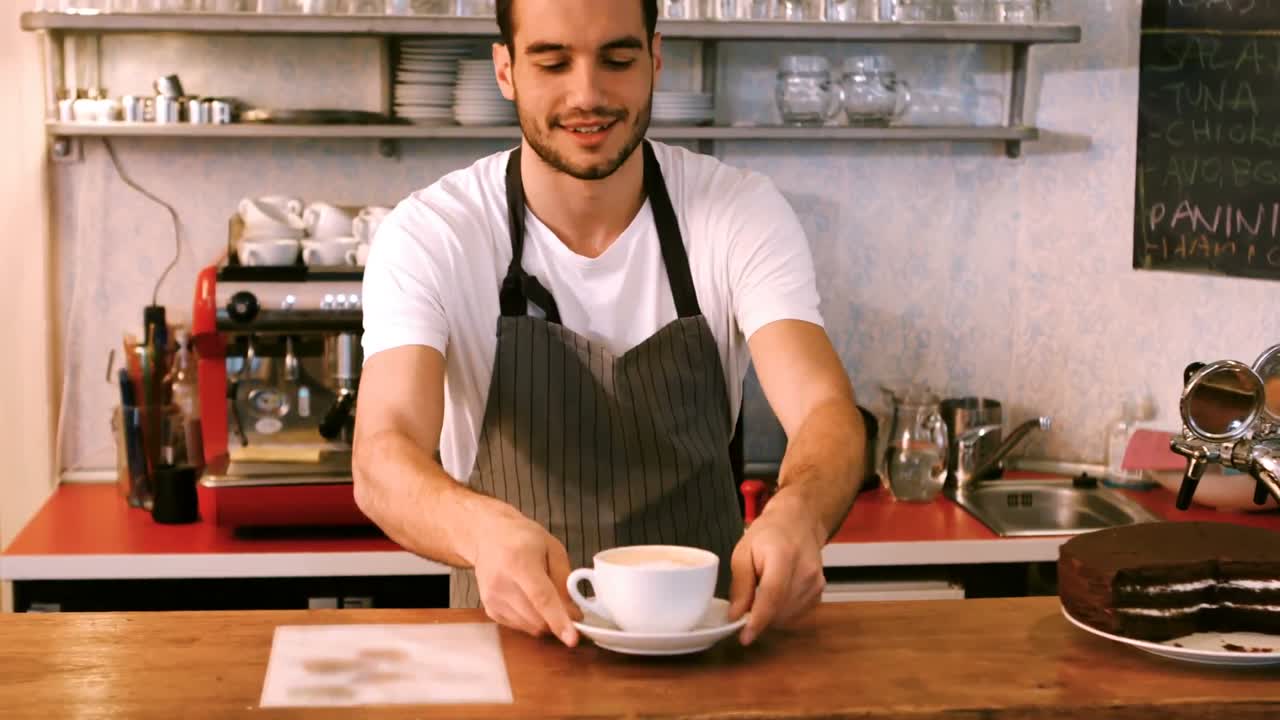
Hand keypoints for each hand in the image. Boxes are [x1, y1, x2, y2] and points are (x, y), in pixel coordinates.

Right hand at [470, 507, 582, 645]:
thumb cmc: (523, 538)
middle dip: (558, 620)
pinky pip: (519, 626)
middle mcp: (502, 583)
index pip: (541, 598)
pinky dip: (531, 620)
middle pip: (537, 618)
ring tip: (545, 597)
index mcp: (520, 563)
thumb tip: (573, 611)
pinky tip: (529, 600)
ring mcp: (492, 598)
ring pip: (530, 626)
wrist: (488, 537)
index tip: (572, 639)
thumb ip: (564, 578)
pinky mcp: (489, 609)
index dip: (559, 620)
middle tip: (568, 606)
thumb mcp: (552, 548)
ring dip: (545, 621)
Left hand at [728, 497, 826, 645]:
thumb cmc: (768, 534)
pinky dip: (783, 613)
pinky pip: (798, 614)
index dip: (758, 620)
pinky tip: (776, 597)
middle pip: (780, 610)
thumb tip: (736, 616)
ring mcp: (816, 582)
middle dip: (759, 617)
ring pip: (788, 616)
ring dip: (771, 616)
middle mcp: (805, 571)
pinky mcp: (820, 591)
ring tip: (761, 594)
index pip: (772, 595)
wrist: (799, 522)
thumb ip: (740, 585)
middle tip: (744, 608)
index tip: (744, 637)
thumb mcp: (743, 551)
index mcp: (783, 556)